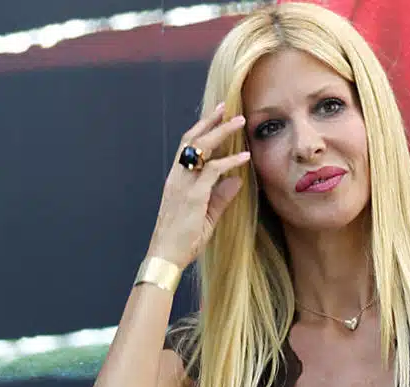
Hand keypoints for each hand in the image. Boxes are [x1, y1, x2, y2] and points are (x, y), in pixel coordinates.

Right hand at [145, 103, 249, 268]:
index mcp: (177, 180)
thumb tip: (236, 180)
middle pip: (191, 139)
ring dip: (221, 133)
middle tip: (227, 107)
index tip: (217, 116)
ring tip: (239, 122)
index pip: (188, 146)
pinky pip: (212, 171)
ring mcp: (183, 185)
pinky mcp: (193, 196)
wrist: (165, 256)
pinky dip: (229, 161)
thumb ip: (220, 197)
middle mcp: (177, 178)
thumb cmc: (182, 240)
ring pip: (200, 149)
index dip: (202, 129)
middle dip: (209, 121)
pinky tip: (244, 156)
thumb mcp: (206, 216)